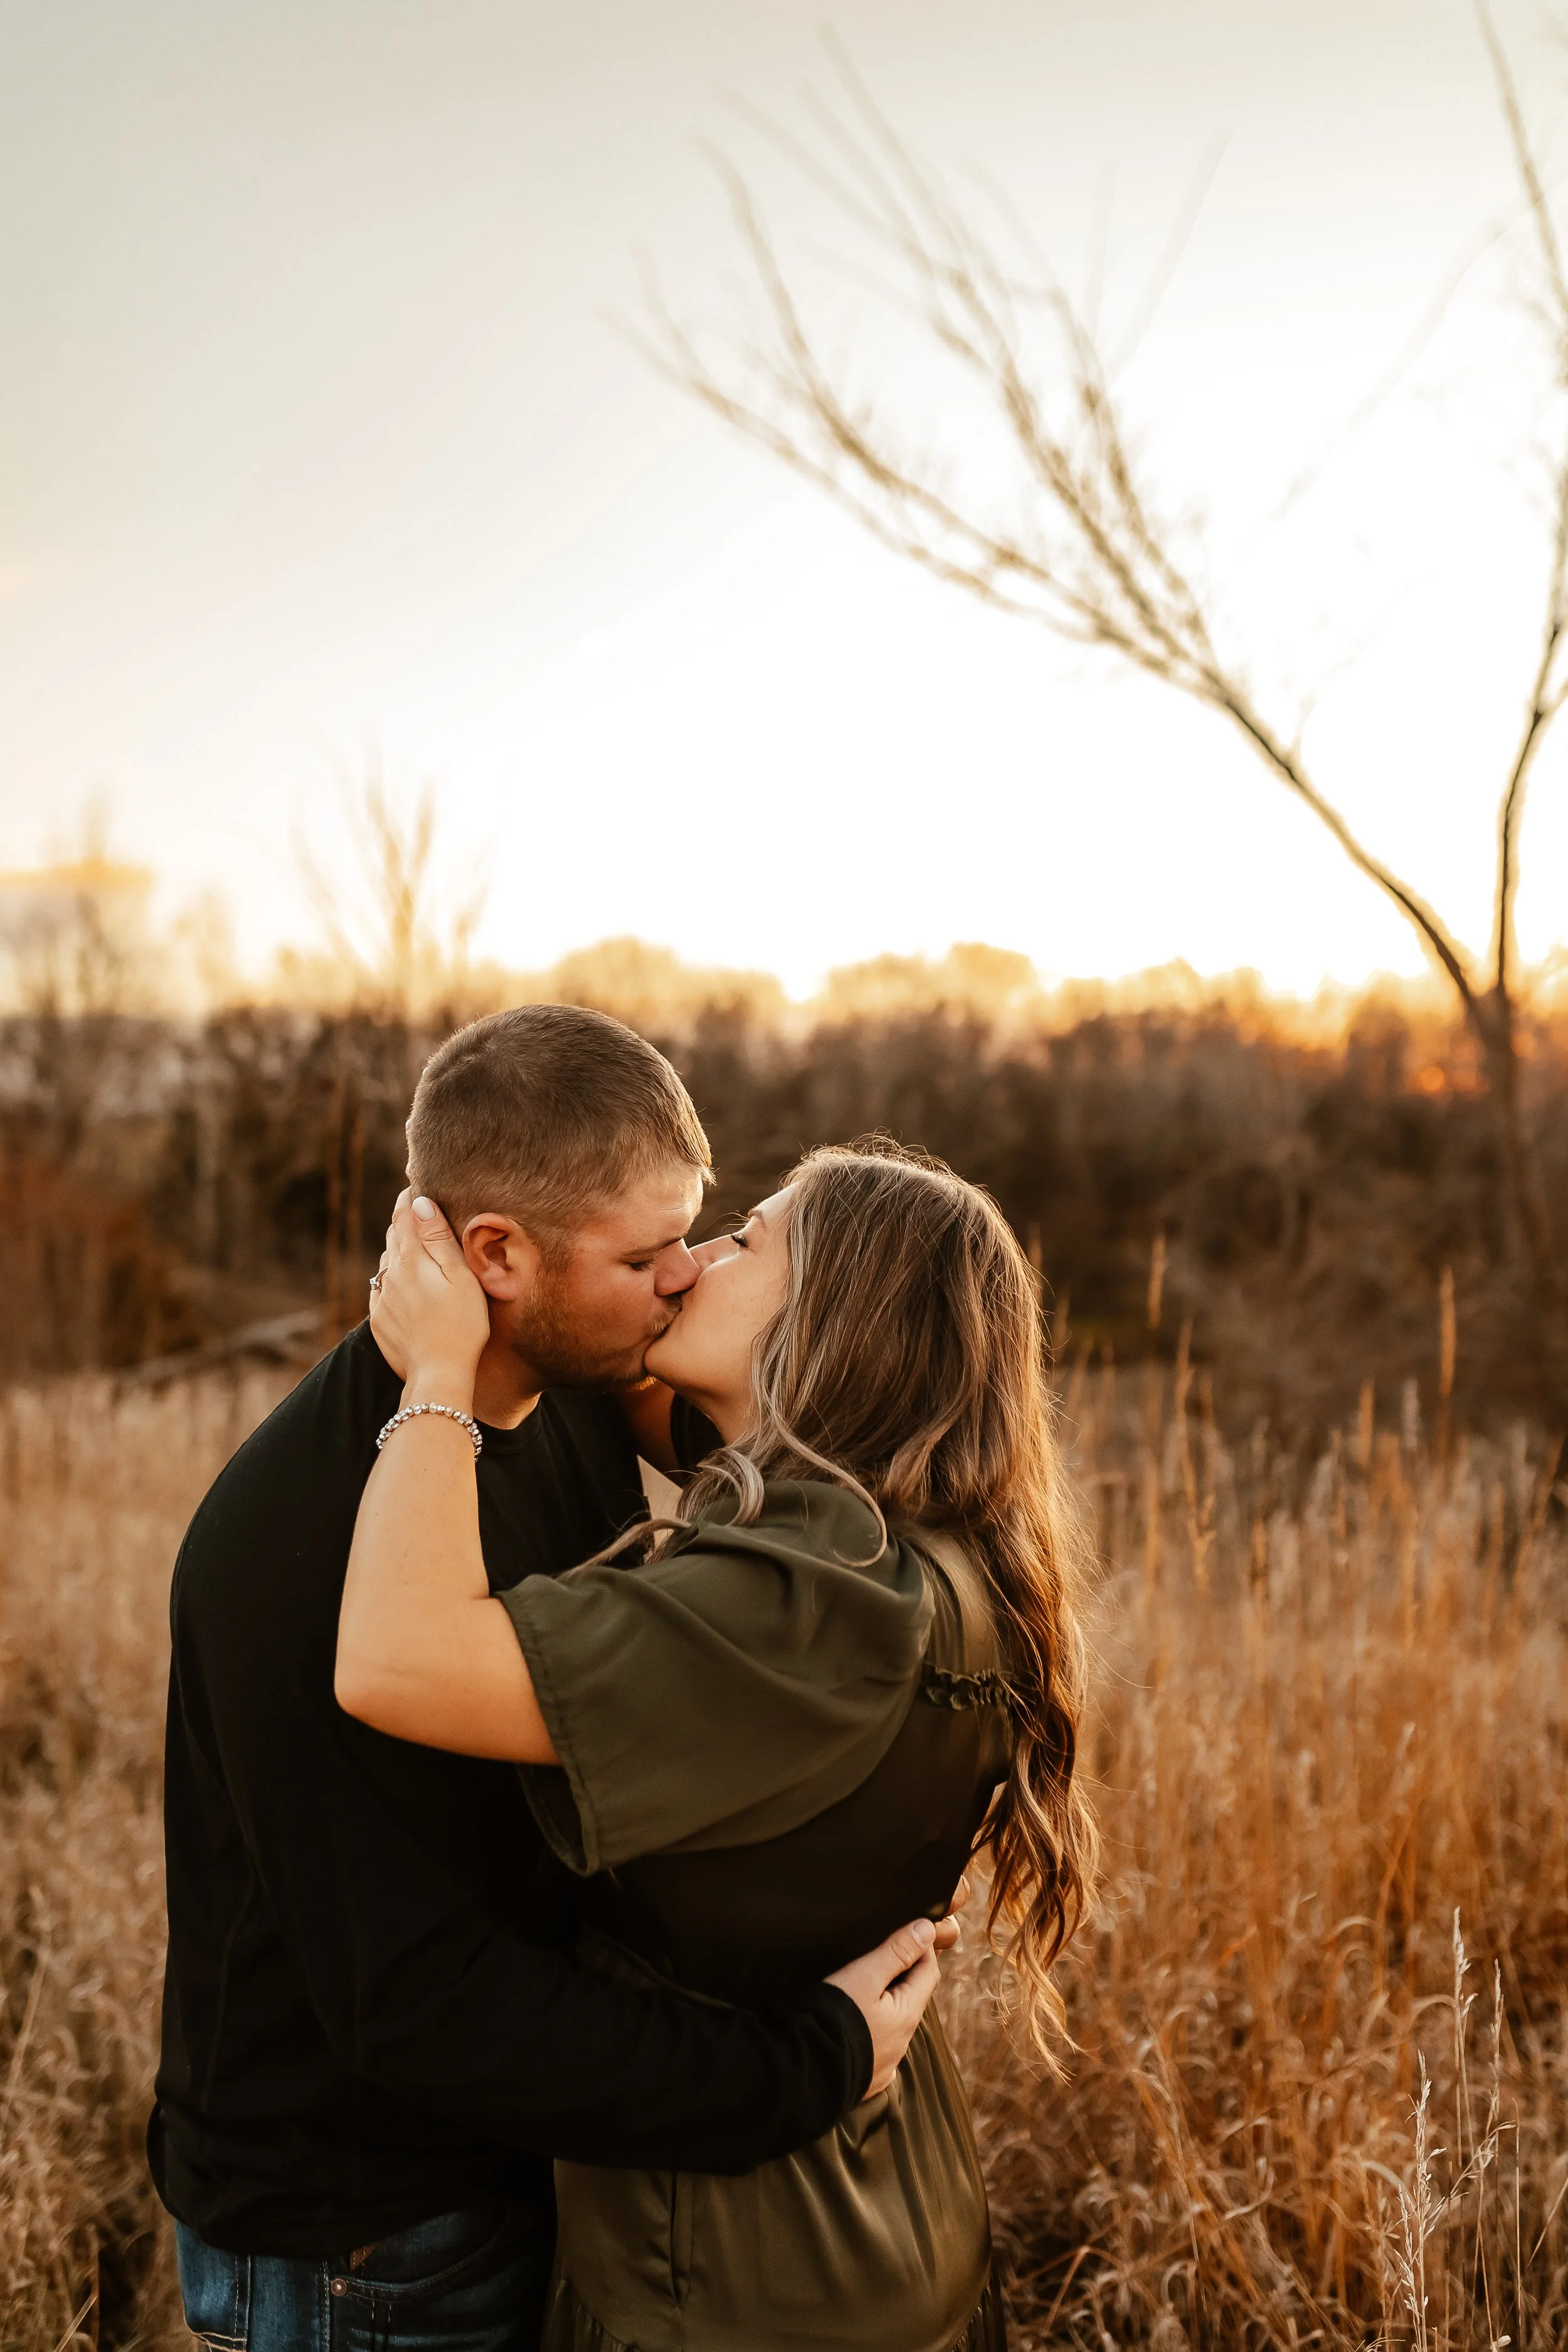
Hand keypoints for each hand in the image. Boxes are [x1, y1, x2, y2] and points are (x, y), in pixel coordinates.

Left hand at [369, 1191, 490, 1395]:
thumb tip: (420, 1204)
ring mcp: (382, 1300)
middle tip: (415, 1211)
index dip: (409, 1199)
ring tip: (413, 1247)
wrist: (439, 1375)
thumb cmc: (462, 1325)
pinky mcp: (379, 1321)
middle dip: (403, 1222)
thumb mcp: (460, 1276)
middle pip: (393, 1237)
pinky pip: (381, 1290)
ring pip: (386, 1263)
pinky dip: (391, 1279)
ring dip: (397, 1251)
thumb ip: (439, 1239)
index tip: (414, 1186)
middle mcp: (390, 1276)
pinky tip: (403, 1285)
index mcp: (412, 1260)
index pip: (404, 1217)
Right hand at [825, 1917, 944, 2097]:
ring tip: (866, 1986)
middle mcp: (902, 2042)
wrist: (803, 2074)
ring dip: (887, 2004)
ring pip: (894, 2024)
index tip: (907, 1928)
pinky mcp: (867, 2078)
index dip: (921, 1946)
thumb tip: (927, 1929)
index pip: (928, 1972)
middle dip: (904, 1974)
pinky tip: (857, 2026)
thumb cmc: (832, 2018)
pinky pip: (878, 2048)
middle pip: (912, 1998)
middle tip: (885, 1950)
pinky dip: (873, 2031)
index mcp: (907, 2014)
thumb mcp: (864, 1976)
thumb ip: (896, 1951)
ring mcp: (885, 2064)